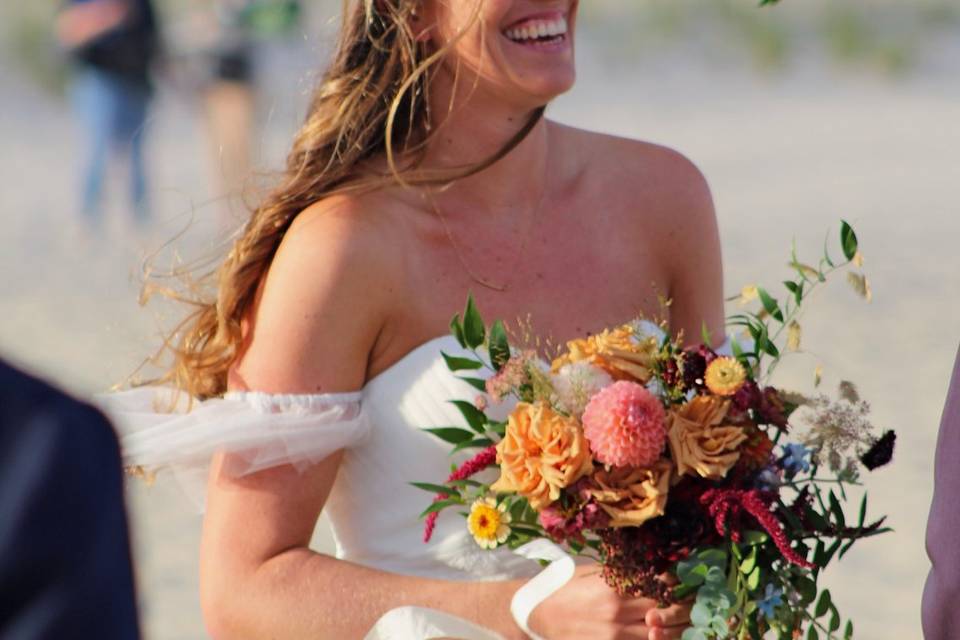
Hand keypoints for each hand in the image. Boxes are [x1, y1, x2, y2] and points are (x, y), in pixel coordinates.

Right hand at [528, 565, 691, 639]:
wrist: (542, 614)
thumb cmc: (568, 588)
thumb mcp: (594, 572)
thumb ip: (623, 572)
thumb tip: (654, 566)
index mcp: (615, 589)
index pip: (660, 587)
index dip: (679, 585)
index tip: (690, 581)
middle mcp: (619, 613)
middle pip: (667, 613)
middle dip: (686, 607)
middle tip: (697, 601)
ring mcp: (616, 635)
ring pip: (661, 634)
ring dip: (678, 627)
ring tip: (689, 620)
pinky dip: (658, 639)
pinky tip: (663, 632)